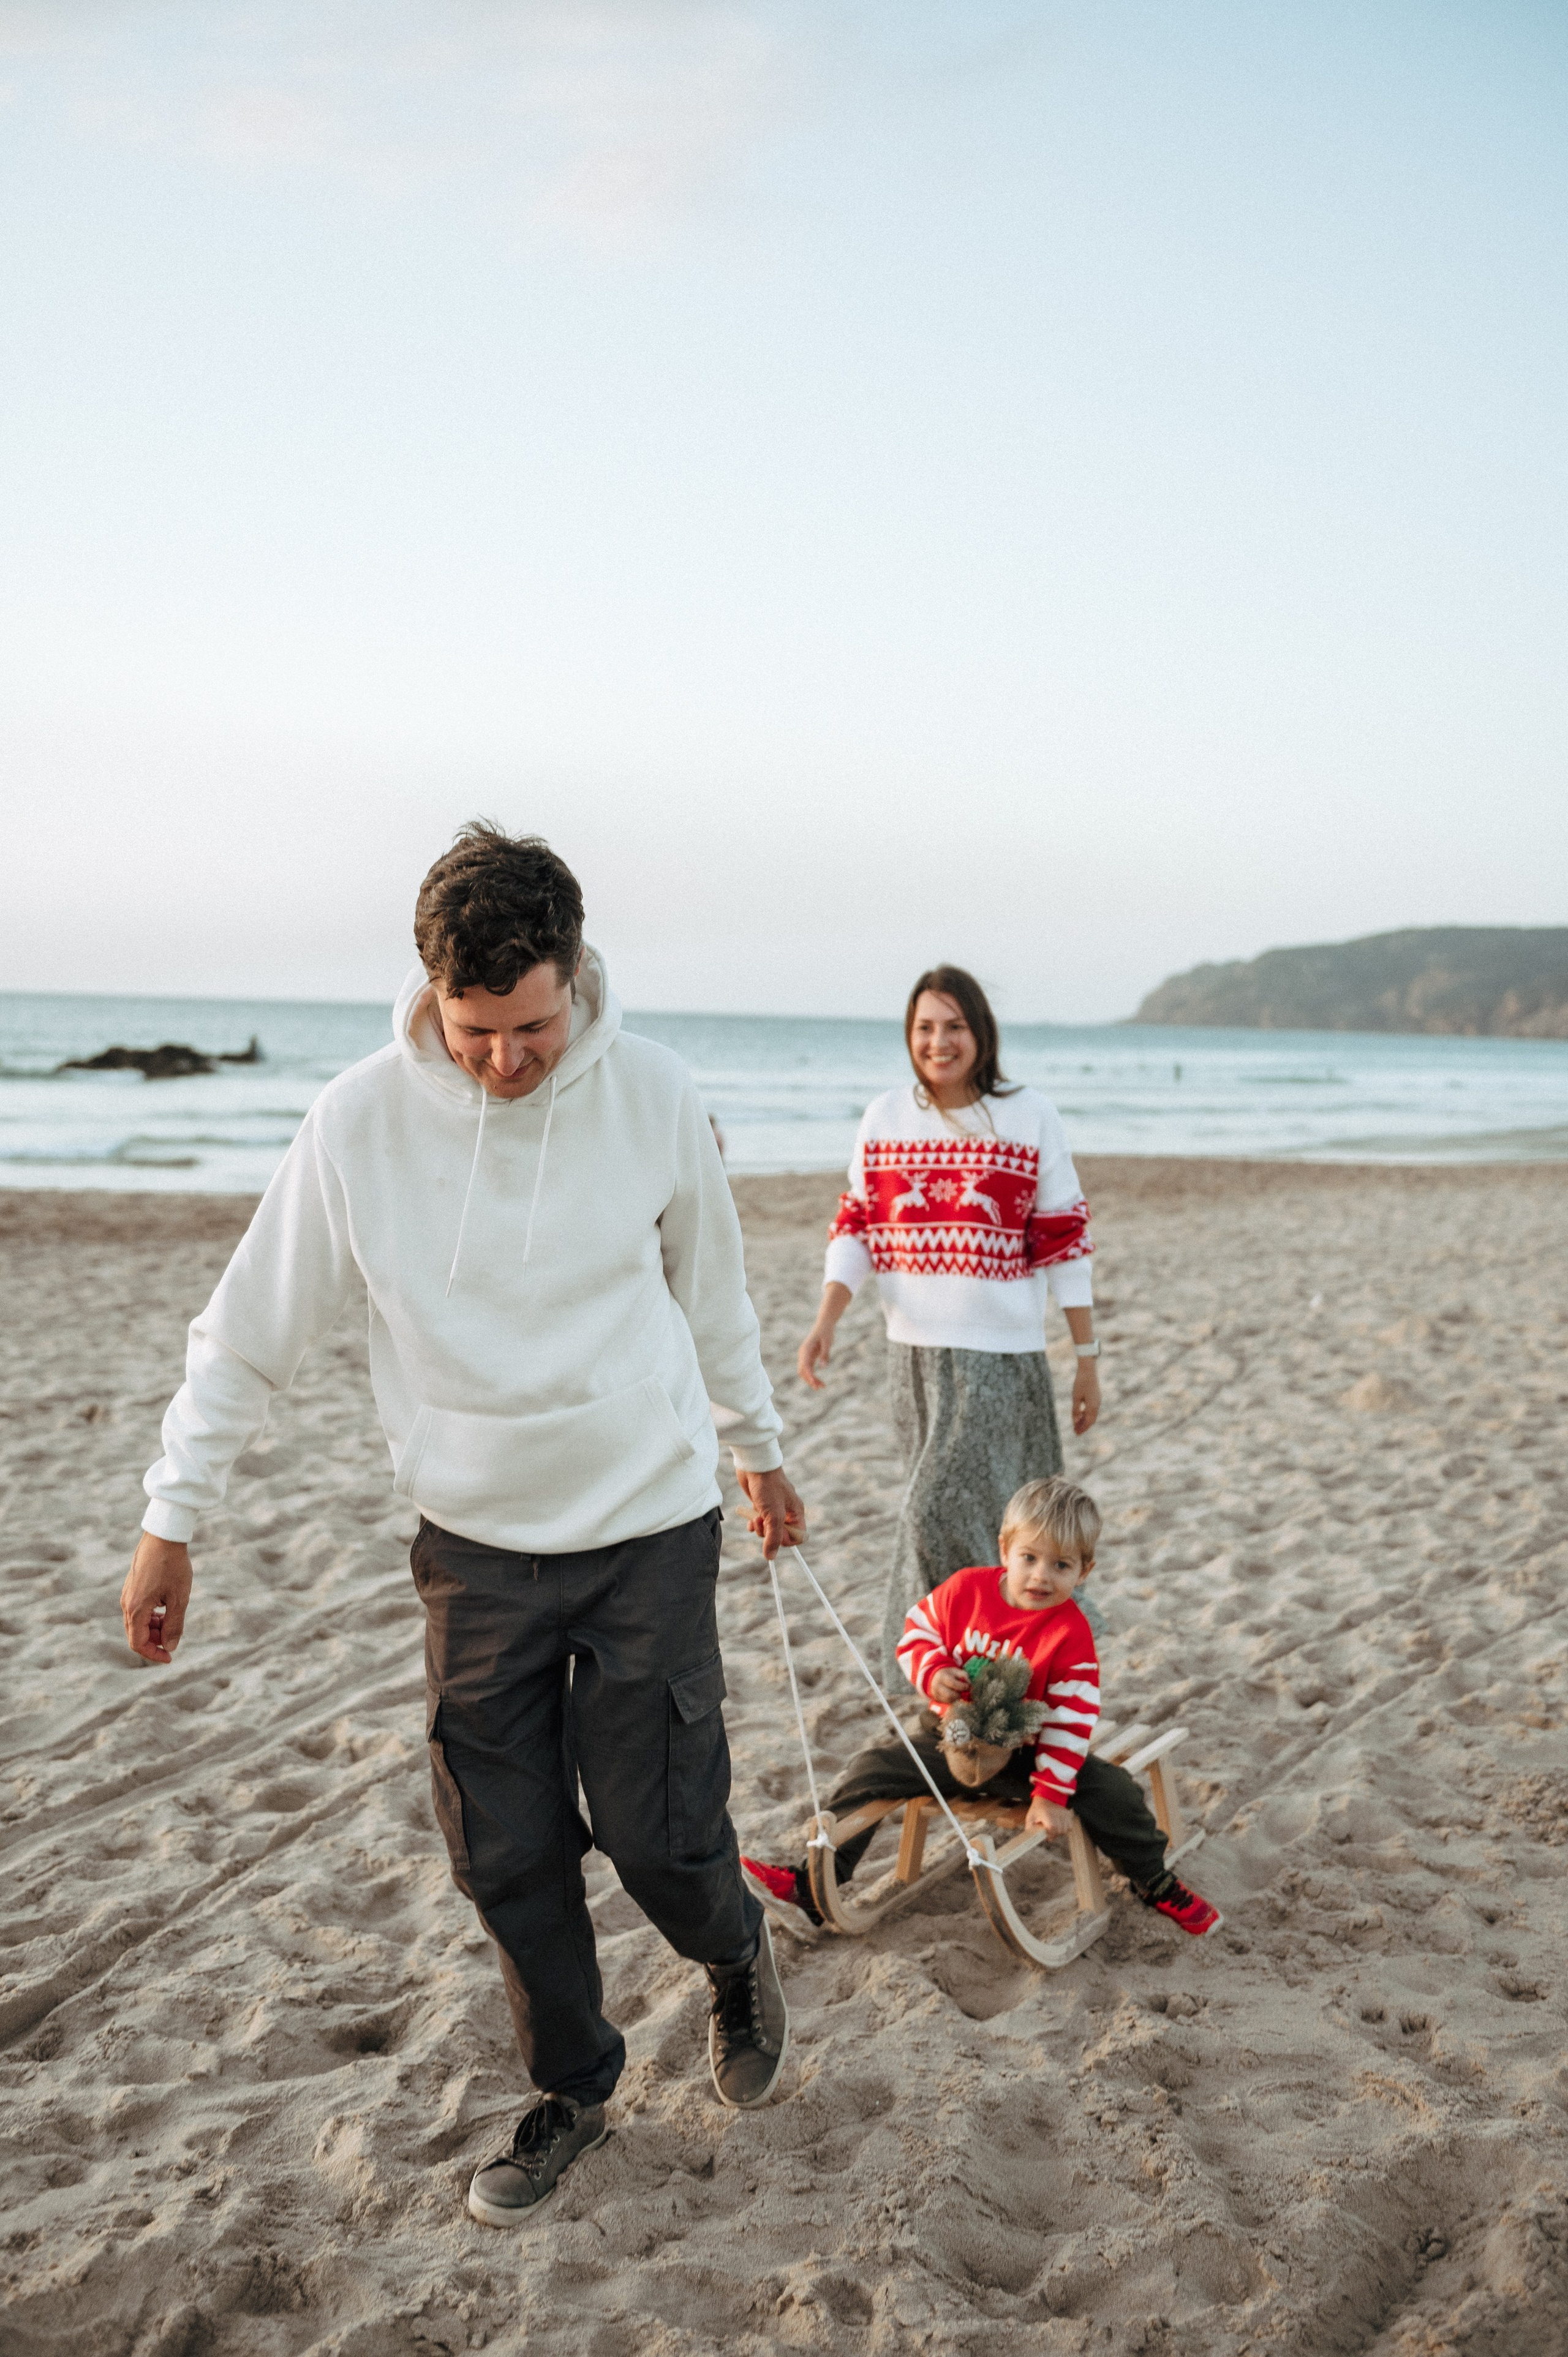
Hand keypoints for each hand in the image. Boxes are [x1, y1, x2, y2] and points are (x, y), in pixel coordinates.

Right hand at [121, 1534, 192, 1663]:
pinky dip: (151, 1616)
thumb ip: (174, 1625)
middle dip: (155, 1641)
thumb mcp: (179, 1598)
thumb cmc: (173, 1565)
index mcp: (136, 1609)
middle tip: (174, 1637)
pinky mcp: (131, 1586)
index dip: (154, 1654)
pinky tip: (166, 1608)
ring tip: (173, 1620)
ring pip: (136, 1622)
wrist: (164, 1535)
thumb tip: (170, 1647)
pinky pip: (138, 1610)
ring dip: (154, 1628)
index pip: (138, 1643)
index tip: (170, 1657)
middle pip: (136, 1634)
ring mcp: (127, 1594)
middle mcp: (126, 1603)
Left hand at [736, 1468, 806, 1559]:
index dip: (786, 1541)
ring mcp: (774, 1508)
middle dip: (769, 1533)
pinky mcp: (762, 1505)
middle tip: (762, 1523)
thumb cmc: (767, 1487)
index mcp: (796, 1513)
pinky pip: (760, 1522)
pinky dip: (754, 1524)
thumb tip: (770, 1557)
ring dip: (760, 1529)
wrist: (754, 1465)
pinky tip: (750, 1520)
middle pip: (781, 1535)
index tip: (775, 1536)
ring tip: (755, 1519)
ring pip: (769, 1529)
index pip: (797, 1537)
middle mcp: (787, 1511)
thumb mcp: (773, 1515)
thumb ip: (773, 1537)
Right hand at [796, 1283, 851, 1390]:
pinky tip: (820, 1382)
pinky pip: (809, 1370)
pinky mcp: (809, 1358)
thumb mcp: (827, 1343)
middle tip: (820, 1387)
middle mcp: (803, 1353)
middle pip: (802, 1371)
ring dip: (811, 1380)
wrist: (824, 1325)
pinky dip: (813, 1376)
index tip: (815, 1383)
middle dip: (809, 1380)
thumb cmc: (826, 1332)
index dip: (809, 1375)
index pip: (805, 1365)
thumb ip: (825, 1355)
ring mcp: (805, 1356)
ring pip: (805, 1372)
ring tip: (822, 1386)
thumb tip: (823, 1367)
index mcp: (805, 1349)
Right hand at [929, 1667, 968, 1704]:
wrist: (936, 1677)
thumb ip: (964, 1676)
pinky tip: (954, 1694)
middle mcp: (937, 1686)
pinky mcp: (937, 1699)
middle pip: (949, 1695)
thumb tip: (969, 1686)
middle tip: (963, 1692)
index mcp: (942, 1676)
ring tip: (959, 1692)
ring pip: (949, 1700)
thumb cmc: (950, 1674)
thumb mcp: (957, 1671)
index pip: (952, 1683)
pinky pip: (947, 1702)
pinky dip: (953, 1699)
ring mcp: (936, 1693)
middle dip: (959, 1694)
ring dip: (957, 1698)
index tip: (967, 1686)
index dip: (962, 1686)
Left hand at [1026, 1794, 1072, 1836]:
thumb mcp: (1030, 1816)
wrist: (1047, 1797)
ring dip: (1060, 1832)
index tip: (1047, 1837)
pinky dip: (1065, 1828)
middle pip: (1059, 1831)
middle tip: (1050, 1833)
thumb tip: (1030, 1837)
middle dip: (1054, 1835)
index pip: (1052, 1828)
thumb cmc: (1038, 1809)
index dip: (1050, 1835)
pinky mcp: (1068, 1814)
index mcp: (1047, 1815)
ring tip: (1054, 1830)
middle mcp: (1057, 1814)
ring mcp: (1063, 1814)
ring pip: (1065, 1830)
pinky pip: (1070, 1827)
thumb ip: (1030, 1827)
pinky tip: (1059, 1826)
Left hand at [1071, 1357, 1100, 1436]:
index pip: (1088, 1422)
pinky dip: (1086, 1414)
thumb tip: (1075, 1422)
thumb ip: (1076, 1410)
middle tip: (1076, 1432)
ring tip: (1076, 1424)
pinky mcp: (1096, 1397)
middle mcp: (1097, 1405)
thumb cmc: (1080, 1383)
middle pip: (1091, 1420)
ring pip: (1092, 1415)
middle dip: (1084, 1426)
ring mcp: (1098, 1401)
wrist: (1088, 1370)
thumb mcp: (1075, 1397)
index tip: (1076, 1434)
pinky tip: (1080, 1414)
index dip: (1082, 1428)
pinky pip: (1092, 1409)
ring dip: (1085, 1420)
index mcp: (1093, 1406)